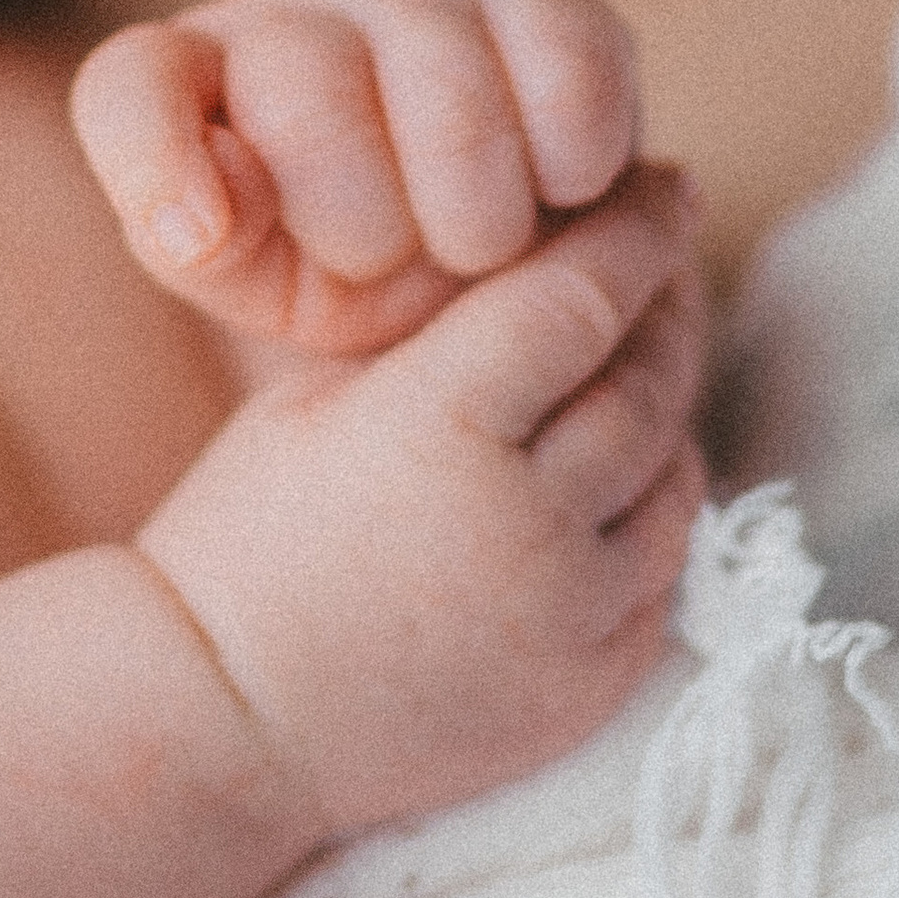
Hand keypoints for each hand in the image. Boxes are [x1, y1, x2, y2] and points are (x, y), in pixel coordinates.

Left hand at [71, 0, 638, 355]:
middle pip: (308, 99)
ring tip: (478, 244)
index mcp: (191, 84)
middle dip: (366, 230)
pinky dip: (572, 163)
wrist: (489, 249)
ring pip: (449, 99)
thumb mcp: (264, 284)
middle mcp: (289, 12)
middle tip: (399, 266)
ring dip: (477, 219)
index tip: (204, 242)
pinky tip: (558, 189)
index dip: (155, 161)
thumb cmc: (347, 270)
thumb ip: (210, 249)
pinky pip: (568, 74)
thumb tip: (205, 222)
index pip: (131, 87)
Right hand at [137, 162, 707, 843]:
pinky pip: (666, 572)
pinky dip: (657, 502)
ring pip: (675, 474)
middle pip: (646, 378)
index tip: (664, 182)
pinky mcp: (590, 688)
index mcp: (442, 423)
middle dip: (666, 301)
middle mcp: (526, 519)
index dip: (634, 230)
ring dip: (671, 401)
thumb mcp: (321, 390)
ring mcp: (569, 614)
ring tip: (651, 347)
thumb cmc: (252, 529)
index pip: (581, 296)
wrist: (223, 715)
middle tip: (665, 248)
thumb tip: (548, 247)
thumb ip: (441, 327)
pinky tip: (633, 462)